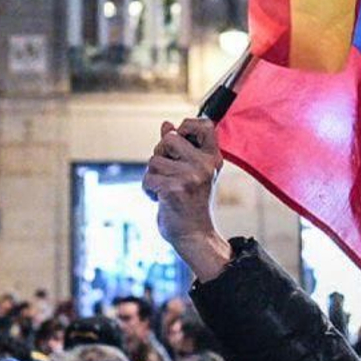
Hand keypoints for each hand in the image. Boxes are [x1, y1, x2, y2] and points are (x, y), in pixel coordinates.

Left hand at [143, 118, 232, 281]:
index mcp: (213, 158)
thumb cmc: (192, 203)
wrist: (195, 235)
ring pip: (154, 161)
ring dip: (152, 176)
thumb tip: (167, 125)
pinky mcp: (175, 189)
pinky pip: (148, 179)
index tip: (180, 137)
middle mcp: (205, 165)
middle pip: (169, 139)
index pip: (205, 125)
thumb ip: (180, 148)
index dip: (187, 125)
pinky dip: (148, 190)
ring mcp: (191, 177)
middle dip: (160, 153)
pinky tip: (161, 199)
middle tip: (167, 171)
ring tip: (166, 190)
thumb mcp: (192, 172)